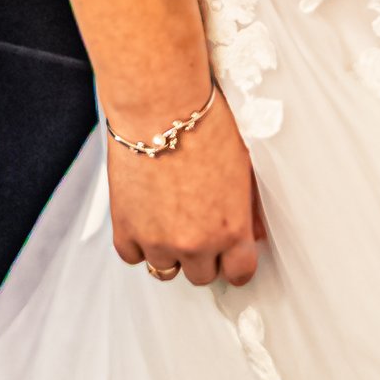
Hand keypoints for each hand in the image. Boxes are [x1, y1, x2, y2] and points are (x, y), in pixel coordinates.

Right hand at [107, 88, 265, 287]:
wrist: (161, 104)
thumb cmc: (205, 125)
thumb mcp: (243, 168)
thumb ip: (248, 209)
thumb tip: (253, 234)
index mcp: (231, 229)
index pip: (239, 274)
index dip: (235, 264)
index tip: (230, 256)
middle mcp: (195, 243)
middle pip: (202, 275)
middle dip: (203, 254)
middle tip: (198, 224)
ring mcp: (158, 241)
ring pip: (166, 270)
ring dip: (169, 250)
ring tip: (170, 215)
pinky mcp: (126, 229)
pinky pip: (133, 256)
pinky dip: (138, 241)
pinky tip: (146, 215)